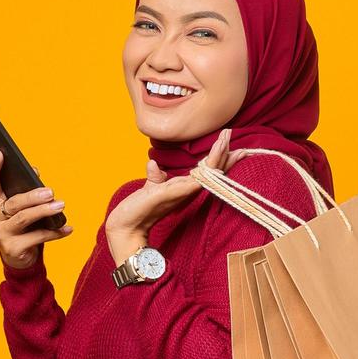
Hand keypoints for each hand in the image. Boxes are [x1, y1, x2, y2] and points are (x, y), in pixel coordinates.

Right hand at [0, 149, 73, 269]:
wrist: (19, 256)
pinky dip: (54, 232)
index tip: (0, 153)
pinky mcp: (11, 248)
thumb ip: (26, 189)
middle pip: (14, 203)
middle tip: (50, 193)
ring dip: (44, 211)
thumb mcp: (23, 206)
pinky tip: (67, 228)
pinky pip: (37, 237)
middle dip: (33, 197)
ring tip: (61, 206)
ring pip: (24, 218)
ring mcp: (0, 233)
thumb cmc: (23, 225)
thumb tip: (34, 171)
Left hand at [105, 128, 243, 264]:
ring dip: (218, 156)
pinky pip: (195, 182)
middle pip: (213, 169)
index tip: (228, 140)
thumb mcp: (150, 187)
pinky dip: (206, 172)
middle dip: (224, 152)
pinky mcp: (175, 195)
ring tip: (225, 139)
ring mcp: (183, 193)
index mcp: (185, 186)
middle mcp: (188, 190)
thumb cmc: (140, 208)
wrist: (126, 225)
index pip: (207, 169)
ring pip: (208, 173)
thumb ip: (156, 176)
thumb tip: (153, 164)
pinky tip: (214, 165)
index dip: (219, 156)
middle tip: (231, 133)